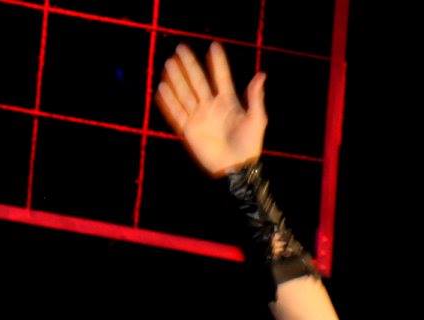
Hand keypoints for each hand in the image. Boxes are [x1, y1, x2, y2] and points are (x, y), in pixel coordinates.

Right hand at [156, 42, 266, 176]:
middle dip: (190, 66)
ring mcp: (199, 119)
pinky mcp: (190, 131)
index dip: (218, 64)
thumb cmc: (250, 146)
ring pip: (185, 94)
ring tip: (170, 64)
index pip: (221, 78)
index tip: (214, 46)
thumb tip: (260, 75)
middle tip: (181, 48)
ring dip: (177, 79)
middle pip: (198, 82)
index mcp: (228, 103)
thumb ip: (255, 98)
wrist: (237, 169)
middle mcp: (211, 108)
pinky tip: (162, 88)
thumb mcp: (256, 120)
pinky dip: (169, 102)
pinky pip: (176, 114)